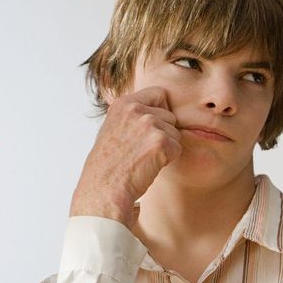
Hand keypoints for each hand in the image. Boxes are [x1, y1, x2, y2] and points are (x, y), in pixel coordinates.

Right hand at [70, 87, 181, 228]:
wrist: (104, 189)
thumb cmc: (107, 166)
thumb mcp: (111, 129)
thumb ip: (130, 117)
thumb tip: (153, 111)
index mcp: (123, 103)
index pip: (158, 93)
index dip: (160, 110)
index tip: (151, 128)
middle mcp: (136, 109)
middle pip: (170, 115)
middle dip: (163, 133)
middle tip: (141, 150)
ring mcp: (149, 124)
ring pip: (175, 133)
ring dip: (165, 148)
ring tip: (142, 159)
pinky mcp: (161, 141)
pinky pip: (177, 148)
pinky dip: (168, 160)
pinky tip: (148, 166)